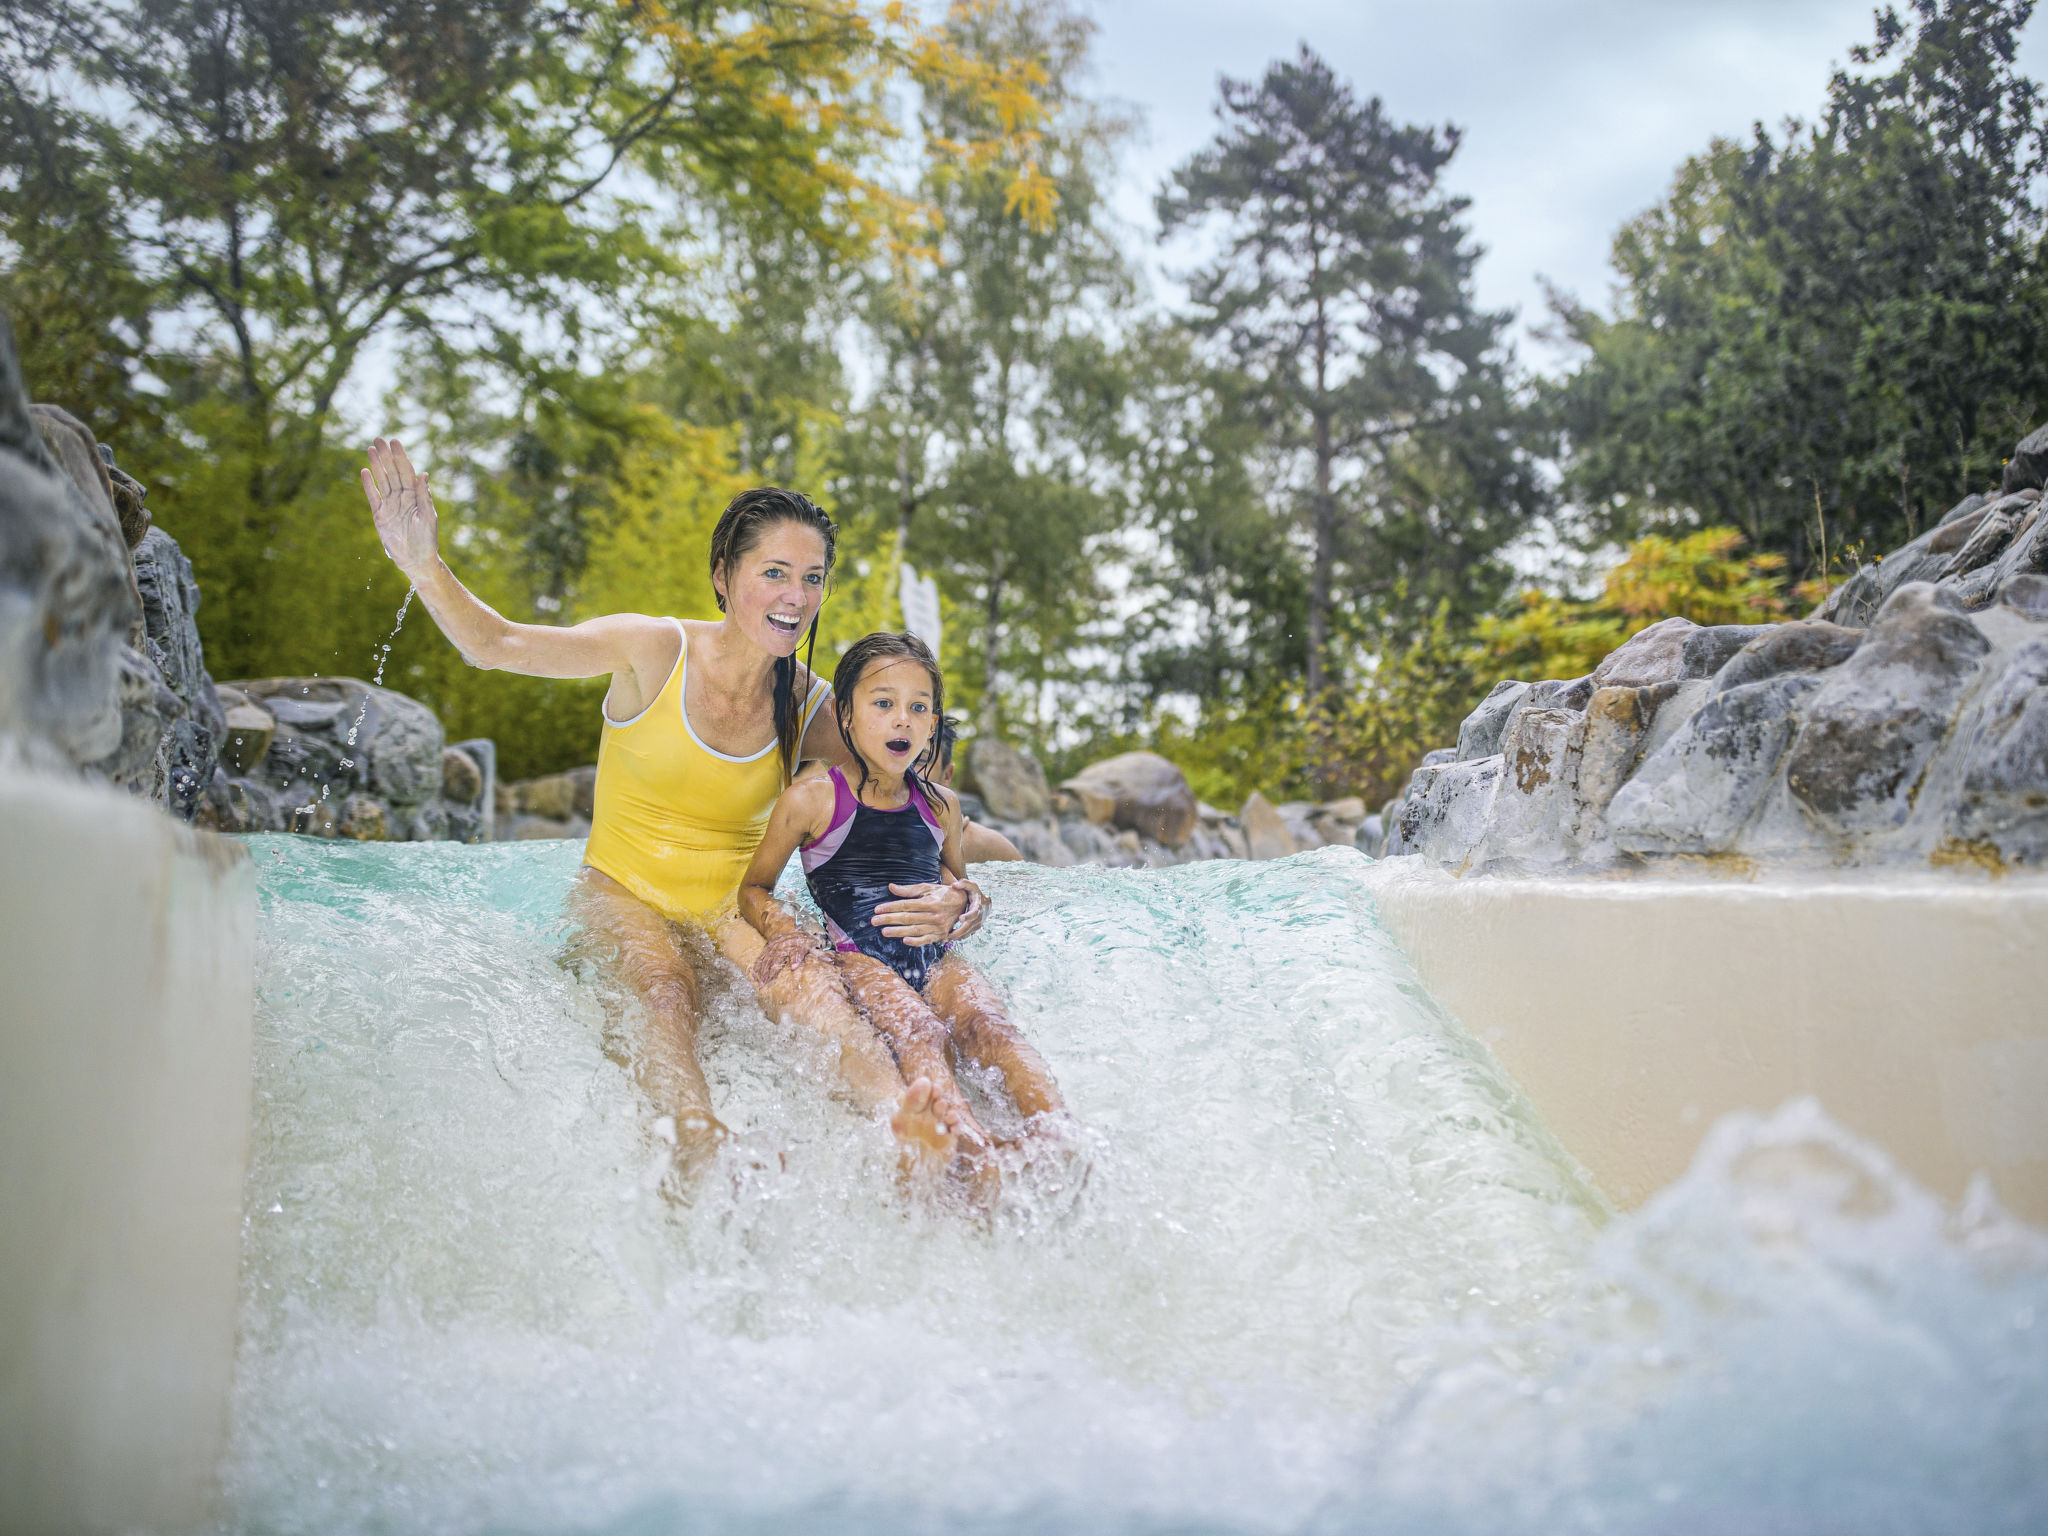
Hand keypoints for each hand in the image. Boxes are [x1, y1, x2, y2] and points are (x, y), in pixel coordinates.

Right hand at [361, 437, 440, 578]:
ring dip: (376, 465)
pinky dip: (368, 485)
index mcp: (416, 495)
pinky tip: (365, 471)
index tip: (395, 442)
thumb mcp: (428, 517)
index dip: (401, 457)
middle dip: (386, 456)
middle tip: (378, 439)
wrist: (416, 559)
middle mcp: (402, 497)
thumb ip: (424, 496)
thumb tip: (423, 474)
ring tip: (370, 449)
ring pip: (382, 480)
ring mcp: (390, 505)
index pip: (407, 471)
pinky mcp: (380, 515)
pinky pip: (373, 496)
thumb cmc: (427, 539)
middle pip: (392, 472)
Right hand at [751, 928, 818, 989]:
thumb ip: (798, 956)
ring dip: (759, 971)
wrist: (797, 929)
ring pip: (763, 960)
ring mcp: (770, 947)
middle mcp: (774, 948)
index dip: (771, 974)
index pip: (774, 964)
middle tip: (761, 986)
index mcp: (782, 949)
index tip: (769, 983)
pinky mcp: (769, 946)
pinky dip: (757, 964)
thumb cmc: (802, 940)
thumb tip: (793, 968)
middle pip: (767, 963)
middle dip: (764, 975)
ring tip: (757, 981)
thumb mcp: (803, 947)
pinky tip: (755, 971)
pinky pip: (761, 956)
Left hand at [873, 881, 966, 946]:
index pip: (905, 905)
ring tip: (884, 931)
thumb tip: (891, 887)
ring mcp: (937, 926)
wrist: (966, 904)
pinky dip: (916, 941)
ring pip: (914, 930)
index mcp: (929, 902)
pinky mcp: (940, 935)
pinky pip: (926, 940)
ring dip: (898, 931)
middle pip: (907, 918)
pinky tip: (904, 940)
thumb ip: (909, 890)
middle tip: (874, 921)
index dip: (890, 907)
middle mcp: (933, 915)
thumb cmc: (944, 894)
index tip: (877, 909)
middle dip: (889, 919)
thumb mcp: (928, 888)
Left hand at [946, 878, 986, 940]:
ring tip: (947, 938)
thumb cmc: (975, 893)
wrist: (983, 902)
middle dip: (960, 931)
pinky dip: (960, 937)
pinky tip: (950, 938)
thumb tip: (954, 885)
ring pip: (969, 932)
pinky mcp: (975, 928)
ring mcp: (978, 924)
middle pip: (970, 926)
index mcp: (978, 906)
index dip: (968, 916)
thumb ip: (963, 883)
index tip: (961, 918)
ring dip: (959, 936)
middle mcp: (979, 917)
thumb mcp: (971, 886)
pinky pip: (968, 934)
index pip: (975, 912)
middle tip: (950, 935)